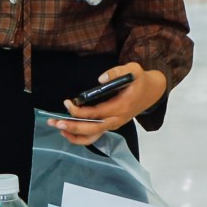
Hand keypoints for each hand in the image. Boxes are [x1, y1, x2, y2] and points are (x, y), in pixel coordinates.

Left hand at [47, 63, 166, 145]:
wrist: (152, 92)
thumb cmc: (140, 80)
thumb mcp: (133, 70)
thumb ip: (117, 72)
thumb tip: (100, 79)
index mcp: (121, 107)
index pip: (97, 113)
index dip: (80, 111)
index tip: (67, 103)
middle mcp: (117, 120)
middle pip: (92, 129)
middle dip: (72, 127)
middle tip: (55, 122)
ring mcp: (113, 124)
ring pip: (92, 136)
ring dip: (74, 135)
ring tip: (58, 128)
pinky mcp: (110, 125)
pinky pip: (94, 136)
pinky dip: (80, 136)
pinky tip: (68, 131)